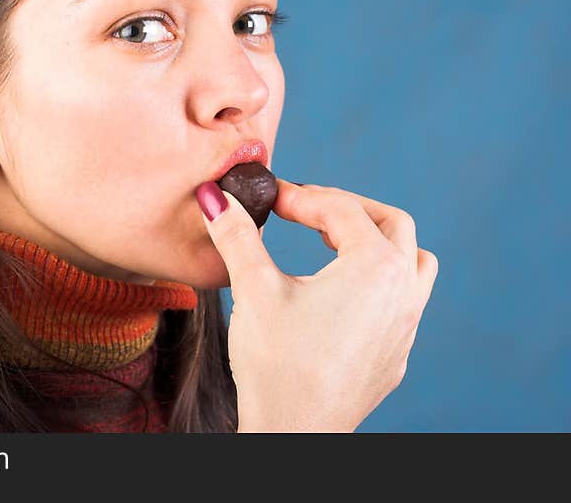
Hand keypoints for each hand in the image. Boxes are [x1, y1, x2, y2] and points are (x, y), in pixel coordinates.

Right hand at [196, 179, 438, 431]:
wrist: (293, 434)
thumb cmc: (277, 364)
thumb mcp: (253, 289)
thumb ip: (237, 236)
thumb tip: (215, 197)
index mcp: (375, 267)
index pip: (339, 210)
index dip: (300, 196)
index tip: (268, 197)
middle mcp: (403, 292)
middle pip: (391, 222)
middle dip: (346, 208)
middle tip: (305, 209)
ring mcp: (407, 326)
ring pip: (414, 261)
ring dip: (378, 241)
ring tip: (335, 242)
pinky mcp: (397, 354)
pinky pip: (405, 301)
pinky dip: (378, 281)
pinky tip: (341, 295)